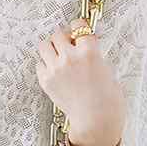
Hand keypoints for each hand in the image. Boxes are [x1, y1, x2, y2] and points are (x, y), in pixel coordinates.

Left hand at [35, 18, 125, 145]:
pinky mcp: (46, 81)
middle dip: (63, 38)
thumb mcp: (105, 67)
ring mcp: (56, 69)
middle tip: (68, 45)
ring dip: (51, 48)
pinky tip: (55, 71)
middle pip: (57, 34)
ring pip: (44, 45)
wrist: (96, 120)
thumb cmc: (107, 97)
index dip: (78, 28)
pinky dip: (45, 65)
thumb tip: (80, 45)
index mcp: (89, 51)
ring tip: (58, 56)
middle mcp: (70, 57)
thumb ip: (90, 53)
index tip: (78, 32)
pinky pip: (39, 64)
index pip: (78, 26)